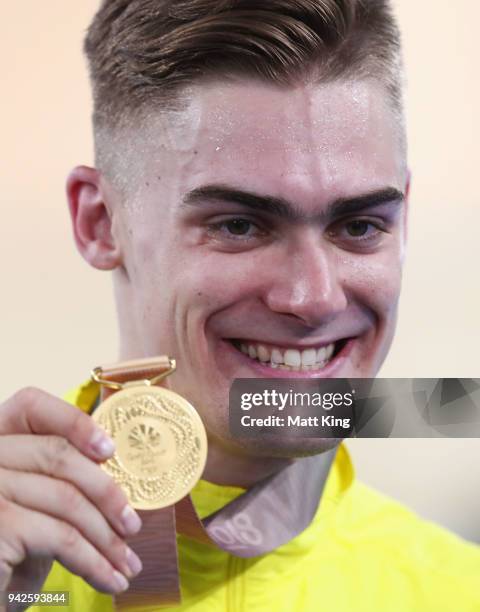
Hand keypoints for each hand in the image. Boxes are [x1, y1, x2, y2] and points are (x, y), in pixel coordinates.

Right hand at [0, 387, 142, 608]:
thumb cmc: (8, 555)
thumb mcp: (32, 505)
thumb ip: (57, 474)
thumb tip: (110, 460)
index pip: (30, 405)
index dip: (74, 420)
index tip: (109, 449)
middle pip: (58, 454)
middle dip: (105, 492)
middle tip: (133, 525)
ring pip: (66, 499)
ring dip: (106, 536)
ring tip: (127, 563)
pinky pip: (62, 537)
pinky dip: (94, 561)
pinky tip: (110, 579)